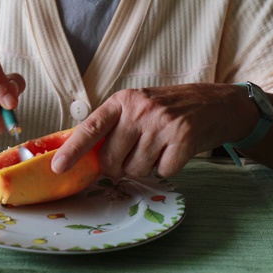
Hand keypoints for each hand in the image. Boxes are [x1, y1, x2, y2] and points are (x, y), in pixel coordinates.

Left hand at [51, 84, 255, 177]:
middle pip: (112, 159)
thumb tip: (84, 157)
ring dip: (145, 167)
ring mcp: (163, 123)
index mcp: (123, 101)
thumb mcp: (137, 106)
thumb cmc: (168, 109)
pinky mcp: (184, 139)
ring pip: (136, 169)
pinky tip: (174, 150)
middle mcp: (141, 109)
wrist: (215, 103)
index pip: (91, 128)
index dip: (72, 150)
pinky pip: (162, 171)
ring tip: (158, 148)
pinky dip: (167, 167)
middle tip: (133, 156)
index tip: (58, 167)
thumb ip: (112, 126)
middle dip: (119, 167)